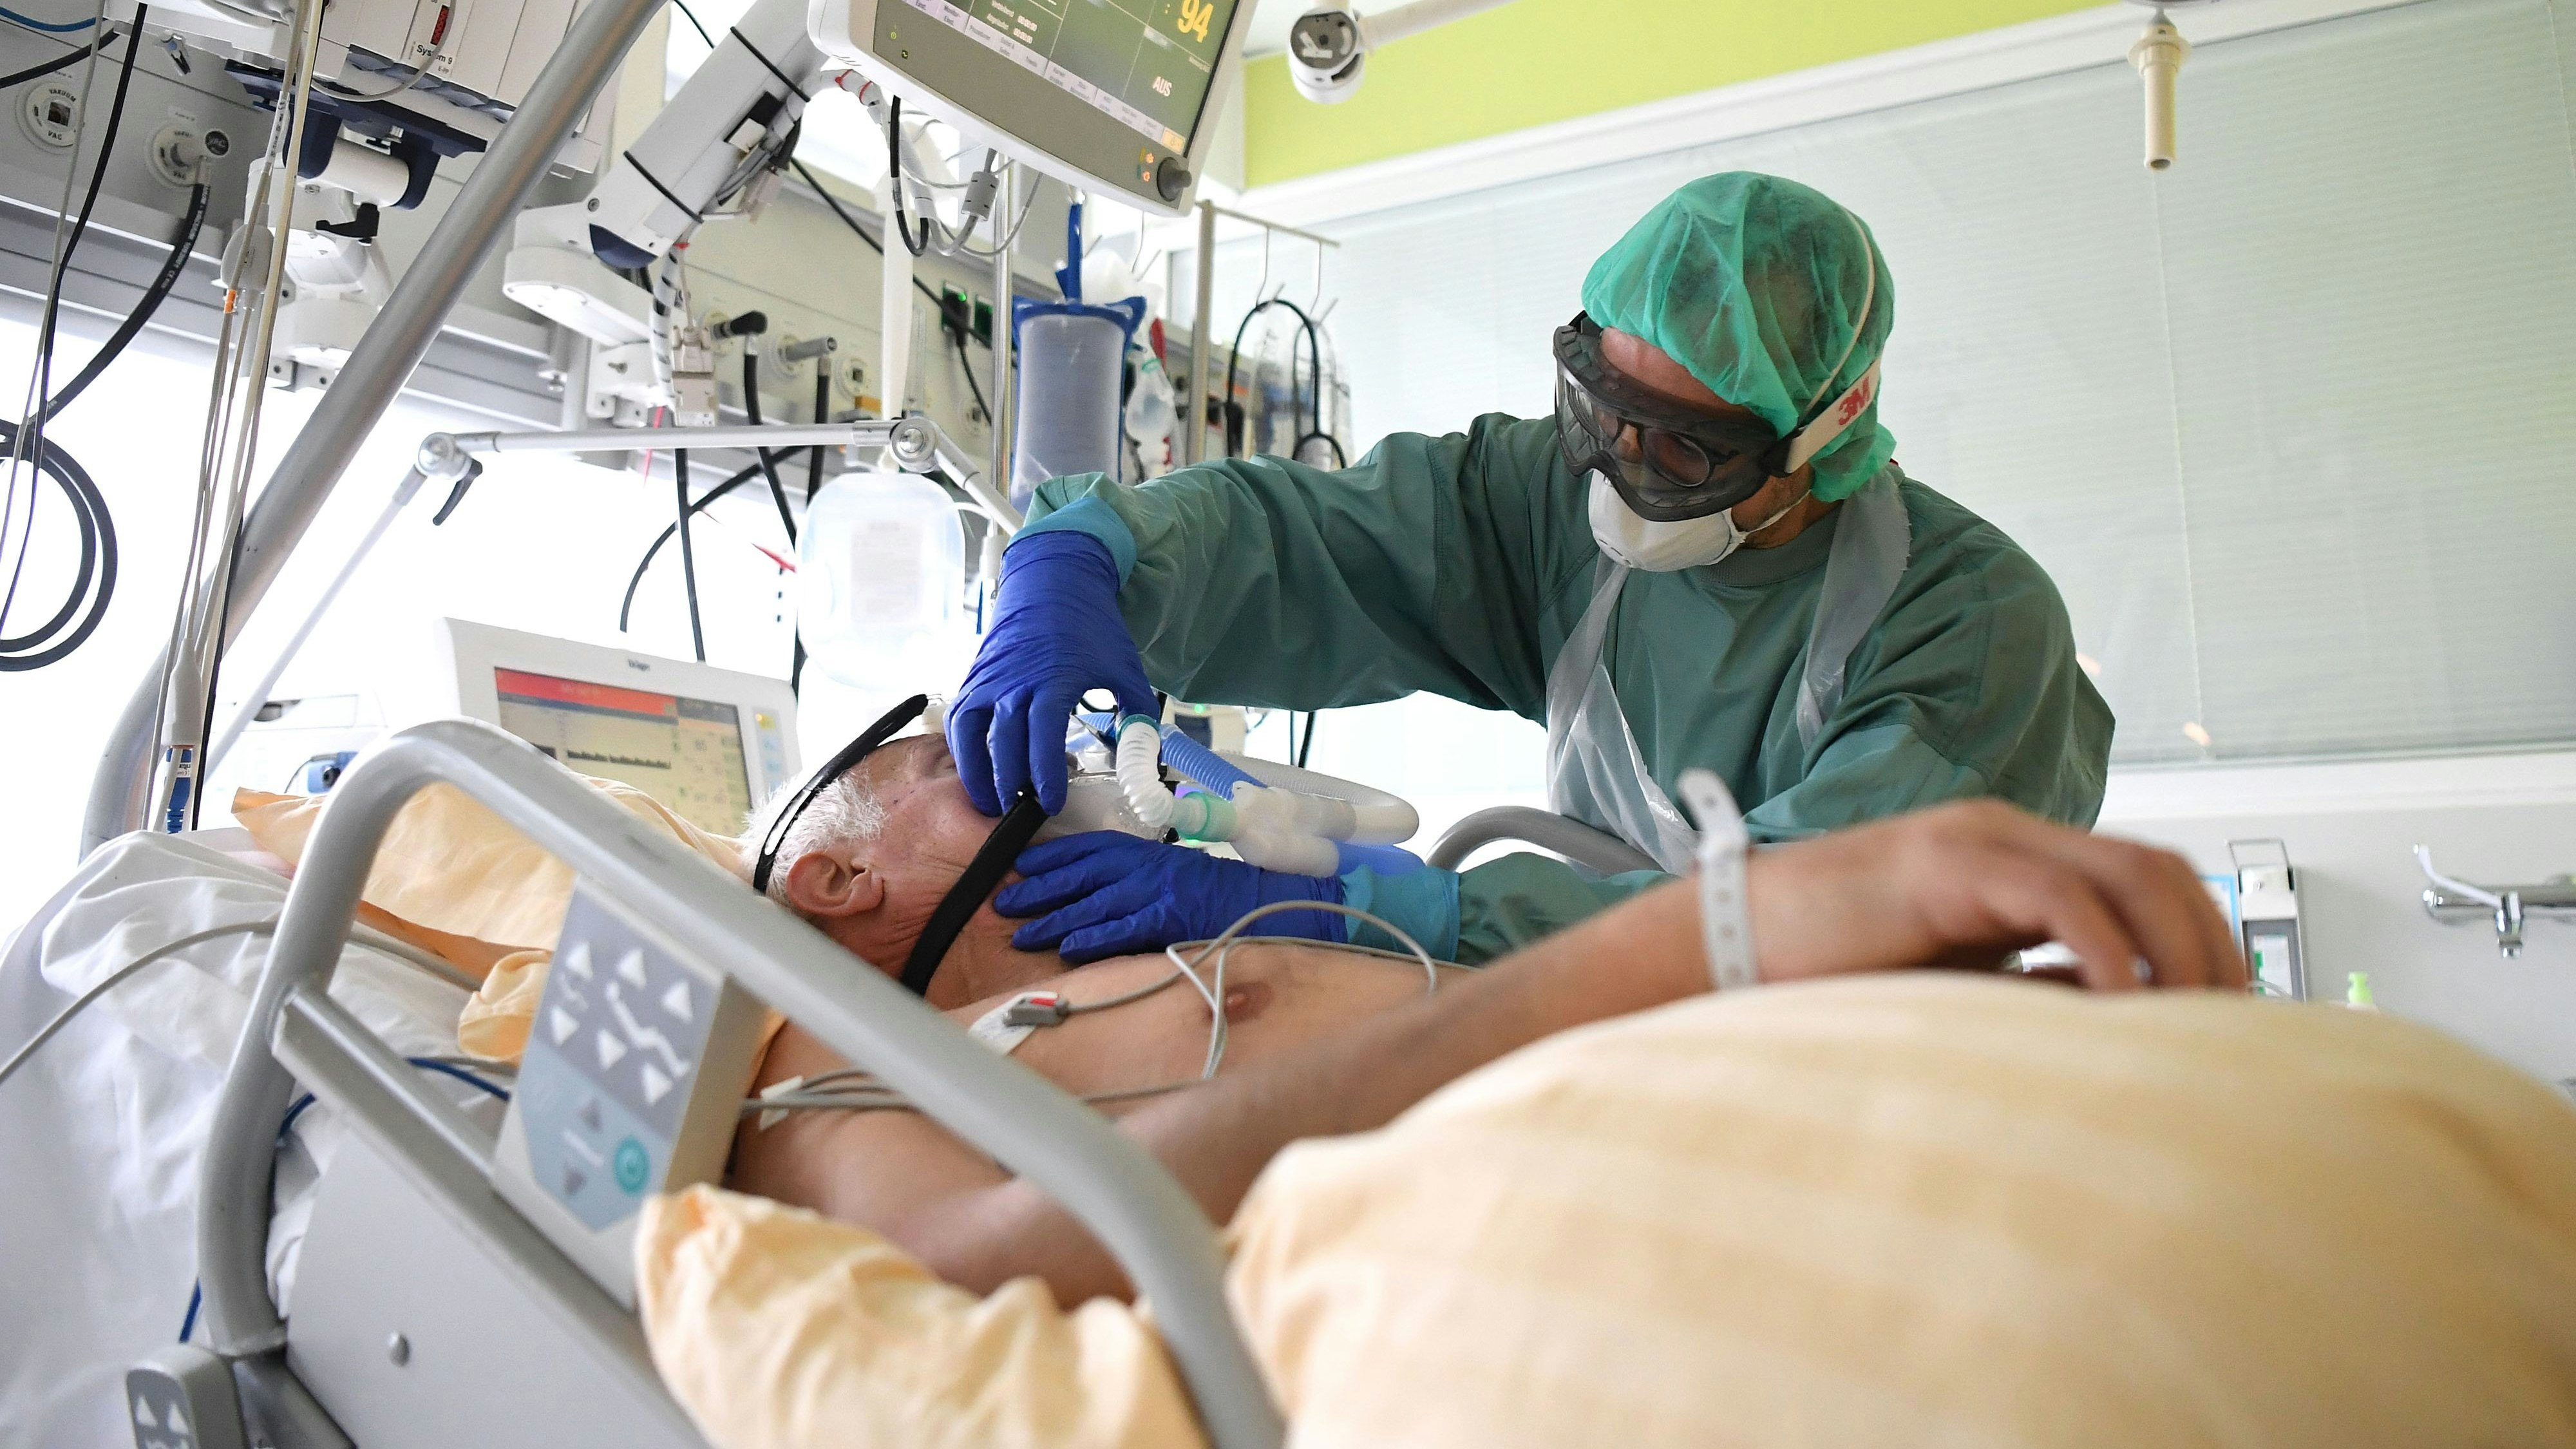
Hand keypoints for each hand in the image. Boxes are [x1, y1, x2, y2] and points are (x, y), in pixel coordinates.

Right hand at [947, 531, 1155, 815]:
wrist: (1054, 581)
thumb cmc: (1092, 626)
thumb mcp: (1124, 667)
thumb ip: (1137, 715)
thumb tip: (1146, 759)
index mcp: (1055, 680)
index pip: (1043, 737)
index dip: (1045, 775)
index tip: (1052, 804)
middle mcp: (1014, 682)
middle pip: (1004, 743)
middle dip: (1011, 785)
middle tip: (1021, 816)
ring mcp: (989, 680)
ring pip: (971, 735)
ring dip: (978, 774)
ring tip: (992, 804)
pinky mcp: (974, 678)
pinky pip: (960, 720)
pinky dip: (962, 749)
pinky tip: (976, 771)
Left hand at [997, 832, 1344, 963]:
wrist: (1261, 901)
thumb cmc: (1213, 889)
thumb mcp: (1167, 869)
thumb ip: (1130, 874)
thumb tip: (1086, 894)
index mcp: (1142, 849)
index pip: (1085, 847)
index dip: (1048, 857)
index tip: (1018, 866)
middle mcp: (1143, 865)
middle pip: (1078, 876)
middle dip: (1037, 890)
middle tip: (1003, 904)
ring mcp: (1154, 891)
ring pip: (1091, 904)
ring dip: (1053, 920)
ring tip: (1021, 935)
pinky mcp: (1168, 919)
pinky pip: (1122, 929)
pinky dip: (1093, 938)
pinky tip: (1068, 949)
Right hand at [1744, 800, 2247, 991]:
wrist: (1718, 948)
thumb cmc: (1822, 980)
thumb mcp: (1953, 988)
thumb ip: (2028, 992)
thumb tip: (2118, 1033)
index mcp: (2014, 862)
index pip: (2149, 882)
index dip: (2205, 944)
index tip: (2226, 1022)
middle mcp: (2008, 837)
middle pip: (2161, 870)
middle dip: (2214, 947)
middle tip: (2233, 1029)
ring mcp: (1978, 841)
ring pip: (2130, 872)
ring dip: (2178, 949)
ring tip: (2189, 1023)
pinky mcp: (1944, 865)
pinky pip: (2056, 894)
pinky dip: (2105, 948)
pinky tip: (2117, 1003)